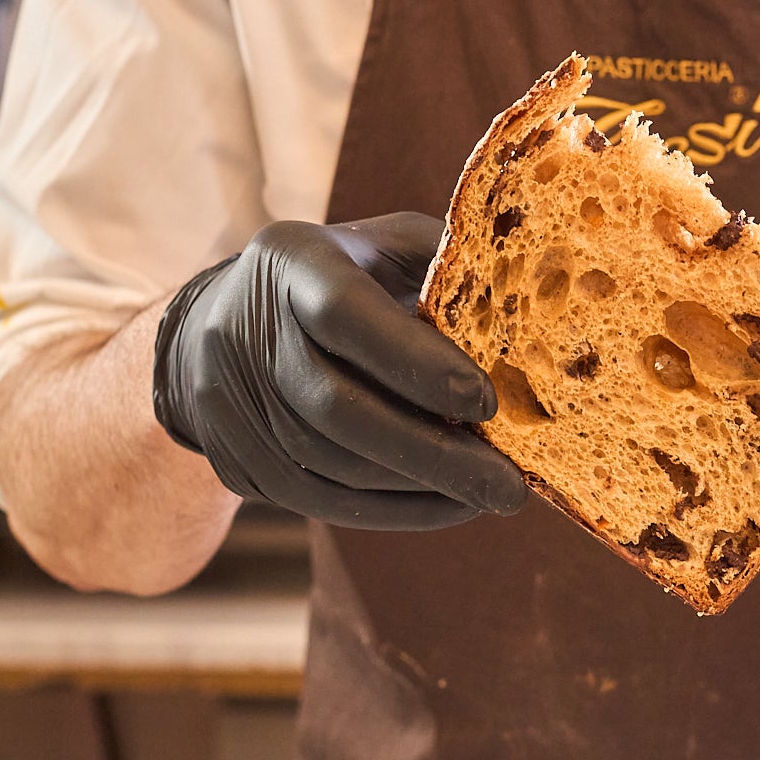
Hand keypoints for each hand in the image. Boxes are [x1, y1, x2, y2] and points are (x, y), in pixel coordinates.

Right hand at [152, 213, 525, 528]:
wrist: (224, 321)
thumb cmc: (343, 277)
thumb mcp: (389, 248)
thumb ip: (447, 270)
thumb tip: (536, 313)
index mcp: (291, 261)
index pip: (345, 314)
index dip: (416, 363)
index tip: (488, 403)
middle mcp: (244, 330)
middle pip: (335, 409)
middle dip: (432, 452)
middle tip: (508, 485)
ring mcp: (228, 402)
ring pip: (329, 465)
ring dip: (418, 488)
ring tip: (487, 493)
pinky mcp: (234, 461)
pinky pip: (319, 502)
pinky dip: (392, 511)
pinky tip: (447, 506)